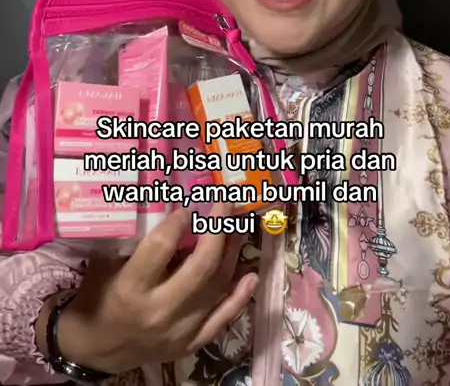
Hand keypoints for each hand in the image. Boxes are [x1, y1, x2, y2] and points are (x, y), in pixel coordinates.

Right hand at [37, 205, 257, 374]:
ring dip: (231, 254)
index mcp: (132, 288)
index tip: (189, 203)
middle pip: (201, 267)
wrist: (97, 348)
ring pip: (217, 288)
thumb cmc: (99, 295)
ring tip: (238, 227)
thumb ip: (136, 238)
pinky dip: (240, 296)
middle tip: (225, 204)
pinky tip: (251, 273)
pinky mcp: (191, 344)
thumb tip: (168, 202)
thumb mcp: (106, 262)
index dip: (179, 220)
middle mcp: (159, 310)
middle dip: (217, 230)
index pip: (162, 247)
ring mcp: (179, 331)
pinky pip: (222, 318)